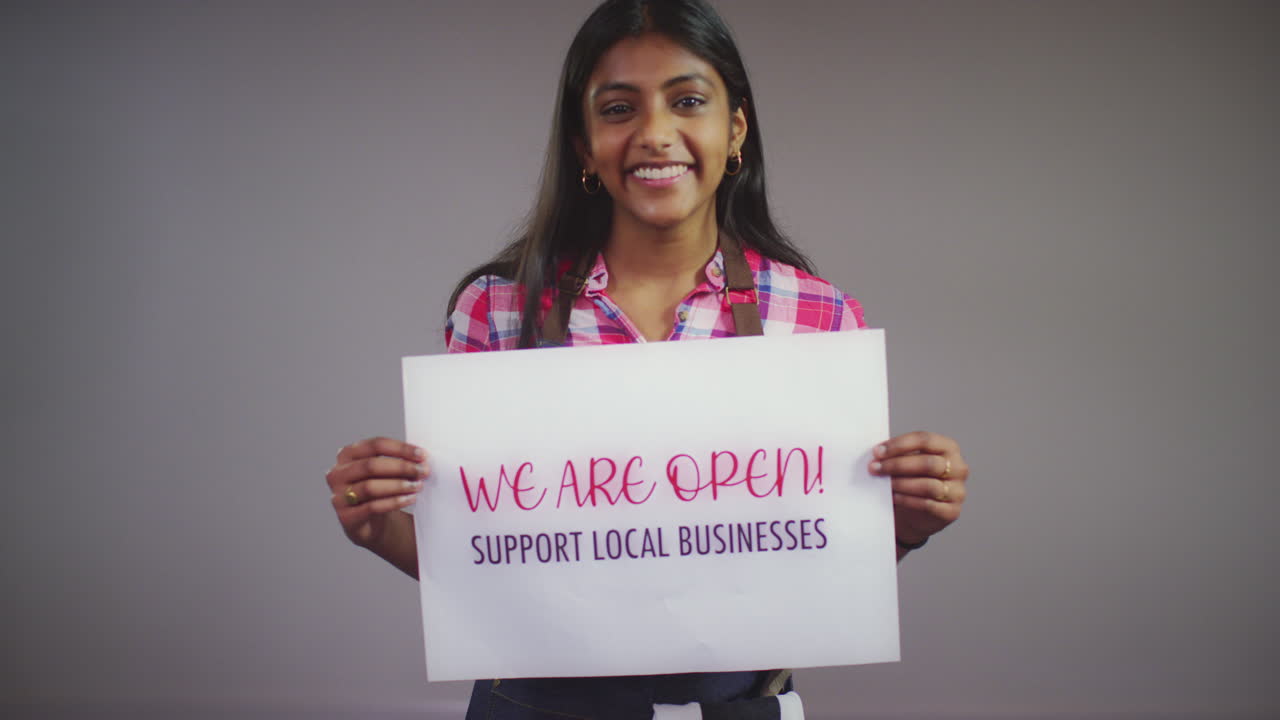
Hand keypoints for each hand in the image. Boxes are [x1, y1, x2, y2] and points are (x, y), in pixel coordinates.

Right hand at [326, 437, 429, 549]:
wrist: (370, 522)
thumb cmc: (379, 491)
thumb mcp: (384, 472)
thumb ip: (397, 462)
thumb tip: (421, 460)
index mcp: (347, 454)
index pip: (375, 445)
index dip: (401, 449)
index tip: (422, 455)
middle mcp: (338, 473)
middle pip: (371, 465)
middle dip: (401, 467)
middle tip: (423, 471)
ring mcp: (338, 496)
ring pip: (370, 487)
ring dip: (398, 485)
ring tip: (417, 486)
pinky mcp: (346, 517)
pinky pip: (372, 507)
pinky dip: (393, 502)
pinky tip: (409, 499)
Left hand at [868, 431, 968, 550]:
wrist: (916, 514)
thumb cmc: (912, 481)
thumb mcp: (907, 463)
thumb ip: (898, 456)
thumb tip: (877, 454)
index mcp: (948, 448)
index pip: (925, 440)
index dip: (899, 445)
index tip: (877, 452)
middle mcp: (958, 468)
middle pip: (928, 463)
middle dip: (897, 465)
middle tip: (875, 468)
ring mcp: (958, 491)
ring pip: (928, 486)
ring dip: (902, 484)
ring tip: (885, 484)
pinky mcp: (952, 511)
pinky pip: (928, 505)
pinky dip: (908, 500)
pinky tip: (894, 498)